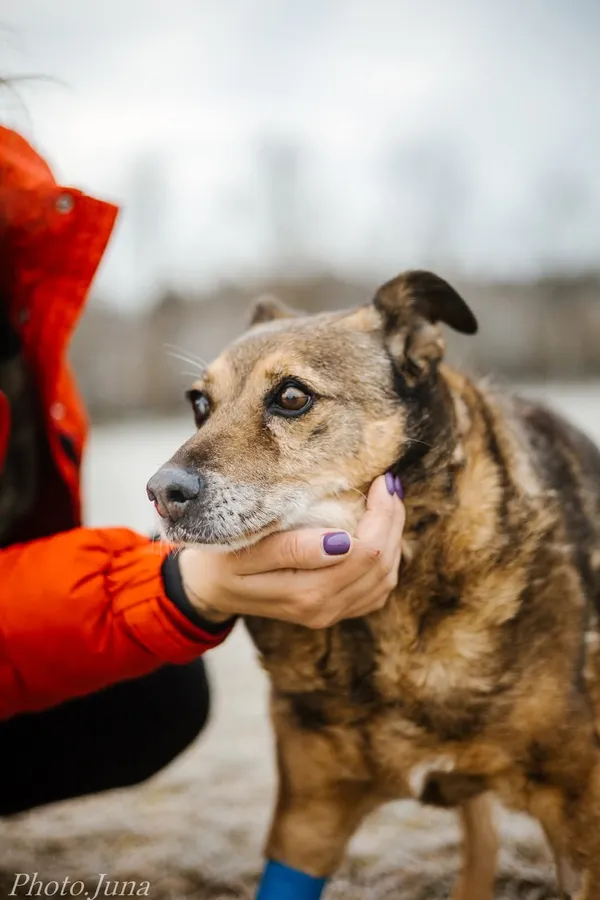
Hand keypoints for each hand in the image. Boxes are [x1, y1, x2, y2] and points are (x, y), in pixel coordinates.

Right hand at [177, 473, 404, 628]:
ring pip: (385, 579)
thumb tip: (344, 541)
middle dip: (392, 520)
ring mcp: (330, 614)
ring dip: (394, 538)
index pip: (365, 553)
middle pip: (381, 564)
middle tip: (388, 484)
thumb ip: (291, 548)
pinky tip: (380, 533)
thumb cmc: (221, 558)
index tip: (379, 479)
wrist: (208, 589)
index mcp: (304, 593)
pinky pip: (377, 591)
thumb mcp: (244, 548)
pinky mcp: (334, 612)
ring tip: (387, 502)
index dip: (381, 514)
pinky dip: (387, 560)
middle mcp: (322, 608)